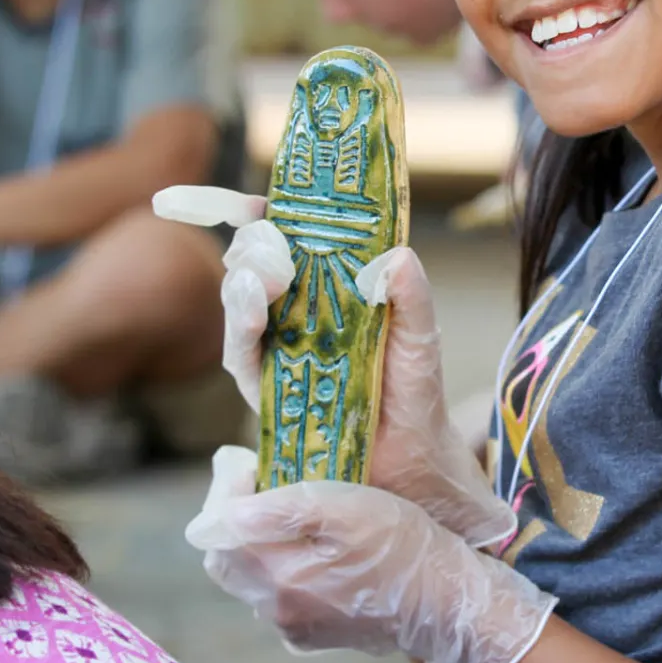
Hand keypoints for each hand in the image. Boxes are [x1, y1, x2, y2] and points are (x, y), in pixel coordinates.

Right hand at [153, 185, 517, 548]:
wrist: (411, 463)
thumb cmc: (415, 393)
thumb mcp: (421, 338)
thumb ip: (412, 297)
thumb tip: (397, 255)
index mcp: (330, 285)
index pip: (286, 236)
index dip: (261, 213)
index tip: (249, 199)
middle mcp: (296, 310)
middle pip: (253, 261)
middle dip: (254, 246)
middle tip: (272, 244)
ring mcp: (276, 347)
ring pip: (239, 301)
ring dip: (244, 282)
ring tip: (263, 278)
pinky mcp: (264, 388)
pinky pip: (241, 353)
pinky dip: (241, 328)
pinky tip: (254, 314)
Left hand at [186, 446, 554, 662]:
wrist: (444, 600)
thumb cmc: (401, 544)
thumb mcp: (347, 506)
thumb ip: (284, 507)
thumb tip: (229, 506)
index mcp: (278, 571)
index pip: (214, 529)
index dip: (225, 489)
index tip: (246, 463)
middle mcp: (275, 606)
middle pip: (224, 557)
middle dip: (232, 517)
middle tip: (260, 483)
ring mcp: (292, 625)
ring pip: (248, 578)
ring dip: (255, 543)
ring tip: (288, 513)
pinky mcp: (310, 635)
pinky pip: (275, 598)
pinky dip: (278, 570)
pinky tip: (309, 550)